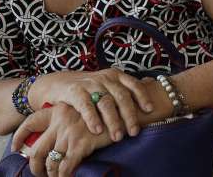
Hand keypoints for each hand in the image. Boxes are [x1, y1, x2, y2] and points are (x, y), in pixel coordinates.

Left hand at [12, 104, 112, 176]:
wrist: (126, 110)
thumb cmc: (107, 111)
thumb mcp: (83, 108)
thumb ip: (68, 117)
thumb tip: (57, 134)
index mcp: (59, 110)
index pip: (31, 122)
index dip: (19, 136)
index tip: (15, 147)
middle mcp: (60, 121)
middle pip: (36, 149)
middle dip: (34, 166)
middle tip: (37, 172)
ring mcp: (69, 134)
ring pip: (49, 162)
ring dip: (50, 174)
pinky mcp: (80, 145)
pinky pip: (65, 168)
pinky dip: (63, 176)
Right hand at [29, 69, 152, 140]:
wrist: (61, 83)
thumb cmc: (91, 89)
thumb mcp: (109, 85)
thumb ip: (125, 90)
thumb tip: (151, 97)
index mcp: (116, 75)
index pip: (133, 84)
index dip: (142, 96)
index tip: (149, 110)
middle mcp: (105, 78)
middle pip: (121, 96)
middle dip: (129, 115)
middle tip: (134, 132)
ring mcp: (90, 84)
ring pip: (106, 102)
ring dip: (113, 121)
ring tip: (118, 137)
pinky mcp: (75, 91)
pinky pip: (85, 106)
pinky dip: (92, 118)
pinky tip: (97, 130)